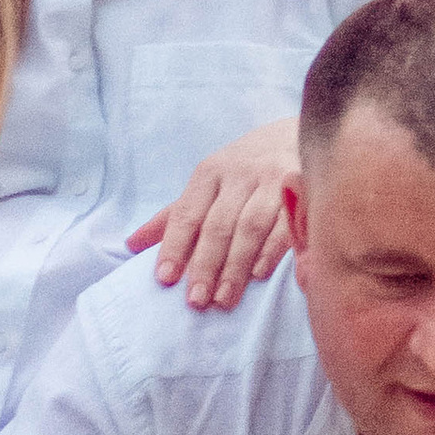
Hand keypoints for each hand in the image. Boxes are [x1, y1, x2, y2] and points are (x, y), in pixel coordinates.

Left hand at [126, 115, 298, 308]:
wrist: (300, 133)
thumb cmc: (244, 169)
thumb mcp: (207, 183)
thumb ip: (174, 216)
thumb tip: (131, 245)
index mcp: (210, 172)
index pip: (187, 212)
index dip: (175, 246)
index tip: (165, 278)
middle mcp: (239, 173)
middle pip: (218, 224)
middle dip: (205, 264)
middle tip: (196, 301)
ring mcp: (272, 179)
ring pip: (250, 226)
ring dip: (236, 265)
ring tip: (224, 299)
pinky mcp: (303, 187)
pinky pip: (286, 223)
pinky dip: (272, 250)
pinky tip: (260, 275)